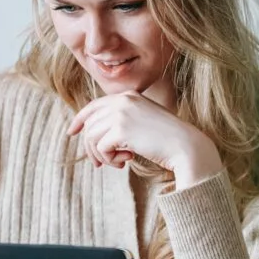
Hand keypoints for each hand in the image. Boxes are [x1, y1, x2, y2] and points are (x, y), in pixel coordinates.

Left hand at [65, 92, 223, 185]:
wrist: (186, 147)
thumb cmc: (167, 139)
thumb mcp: (143, 122)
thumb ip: (122, 120)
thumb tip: (91, 133)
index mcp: (128, 95)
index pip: (94, 106)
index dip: (80, 119)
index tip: (72, 132)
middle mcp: (122, 100)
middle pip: (90, 124)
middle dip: (91, 147)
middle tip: (100, 163)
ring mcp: (121, 113)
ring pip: (91, 137)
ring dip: (102, 155)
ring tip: (117, 163)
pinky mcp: (120, 130)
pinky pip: (101, 148)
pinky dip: (109, 159)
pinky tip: (126, 162)